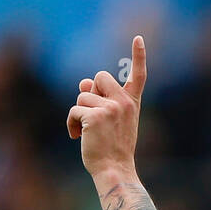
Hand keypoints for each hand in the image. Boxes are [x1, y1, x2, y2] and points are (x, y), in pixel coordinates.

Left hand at [67, 35, 145, 180]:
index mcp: (132, 104)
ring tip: (85, 132)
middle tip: (93, 115)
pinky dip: (72, 123)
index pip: (138, 76)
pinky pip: (75, 109)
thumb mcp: (109, 121)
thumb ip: (99, 99)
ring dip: (79, 112)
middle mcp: (124, 103)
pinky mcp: (96, 116)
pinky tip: (77, 137)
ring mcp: (111, 108)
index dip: (138, 57)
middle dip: (90, 92)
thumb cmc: (112, 149)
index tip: (138, 38)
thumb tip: (83, 82)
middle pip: (99, 76)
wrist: (114, 171)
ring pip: (82, 95)